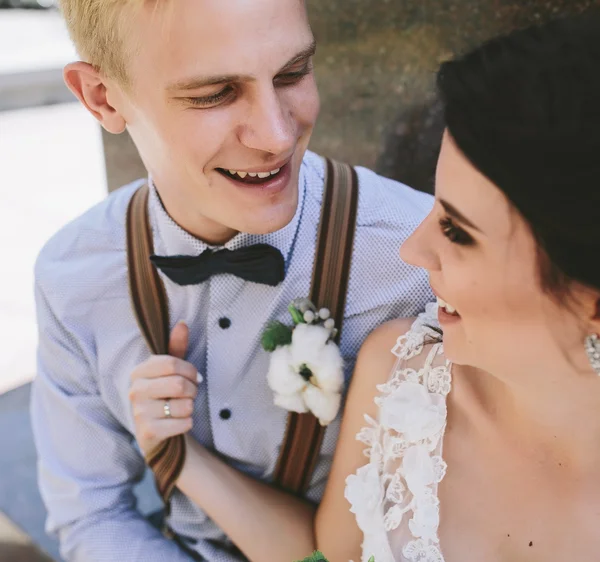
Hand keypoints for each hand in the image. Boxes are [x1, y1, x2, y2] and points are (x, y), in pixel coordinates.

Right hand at [129, 321, 199, 455]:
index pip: (172, 363)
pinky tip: (178, 422)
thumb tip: (182, 323)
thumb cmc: (164, 396)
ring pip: (184, 405)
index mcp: (139, 372)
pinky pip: (183, 423)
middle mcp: (135, 390)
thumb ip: (176, 348)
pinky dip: (188, 423)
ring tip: (182, 408)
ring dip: (191, 407)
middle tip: (189, 394)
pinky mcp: (148, 432)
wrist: (155, 432)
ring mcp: (139, 412)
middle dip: (193, 390)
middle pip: (179, 384)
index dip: (190, 370)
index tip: (194, 377)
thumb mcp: (169, 371)